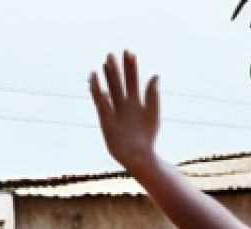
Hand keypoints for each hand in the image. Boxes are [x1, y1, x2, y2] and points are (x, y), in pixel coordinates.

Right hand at [90, 51, 159, 173]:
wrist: (138, 154)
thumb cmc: (147, 136)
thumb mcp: (152, 112)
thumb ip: (152, 94)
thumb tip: (155, 75)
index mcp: (137, 102)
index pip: (132, 80)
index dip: (131, 67)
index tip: (129, 53)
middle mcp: (124, 105)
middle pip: (119, 83)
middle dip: (116, 69)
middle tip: (111, 54)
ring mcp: (114, 112)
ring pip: (109, 91)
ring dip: (106, 78)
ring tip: (103, 64)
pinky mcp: (105, 120)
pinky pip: (100, 103)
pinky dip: (97, 91)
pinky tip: (94, 80)